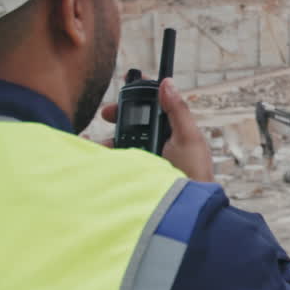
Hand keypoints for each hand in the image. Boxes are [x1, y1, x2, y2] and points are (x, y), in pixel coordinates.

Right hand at [96, 78, 213, 181]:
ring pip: (123, 140)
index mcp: (175, 130)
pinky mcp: (135, 173)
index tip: (127, 80)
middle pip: (135, 120)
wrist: (185, 209)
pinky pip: (117, 160)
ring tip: (102, 145)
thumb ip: (178, 110)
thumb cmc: (194, 175)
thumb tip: (167, 83)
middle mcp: (160, 141)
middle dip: (120, 115)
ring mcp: (147, 158)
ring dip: (110, 138)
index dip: (141, 92)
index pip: (156, 104)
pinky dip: (105, 157)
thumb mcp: (188, 138)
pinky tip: (96, 157)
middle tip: (107, 114)